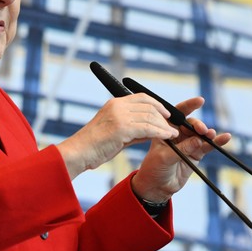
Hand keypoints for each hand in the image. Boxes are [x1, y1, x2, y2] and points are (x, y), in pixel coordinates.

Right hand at [57, 94, 179, 178]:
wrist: (79, 153)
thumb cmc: (95, 146)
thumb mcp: (116, 132)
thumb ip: (133, 128)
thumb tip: (152, 129)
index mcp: (114, 103)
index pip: (142, 97)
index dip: (157, 104)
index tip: (166, 114)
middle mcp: (117, 106)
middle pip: (148, 106)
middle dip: (163, 117)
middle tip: (172, 126)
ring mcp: (119, 116)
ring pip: (150, 117)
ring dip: (164, 126)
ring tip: (172, 134)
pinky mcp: (122, 128)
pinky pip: (148, 128)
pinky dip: (160, 133)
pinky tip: (167, 137)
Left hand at [130, 97, 231, 202]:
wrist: (156, 187)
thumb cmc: (153, 169)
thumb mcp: (164, 157)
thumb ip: (182, 149)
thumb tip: (199, 141)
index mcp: (165, 129)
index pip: (177, 114)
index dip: (188, 106)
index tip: (200, 101)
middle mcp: (177, 134)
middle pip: (191, 124)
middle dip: (198, 125)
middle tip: (202, 131)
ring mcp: (188, 143)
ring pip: (200, 135)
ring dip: (207, 133)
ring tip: (210, 135)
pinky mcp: (196, 154)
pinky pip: (207, 146)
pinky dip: (216, 142)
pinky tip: (225, 138)